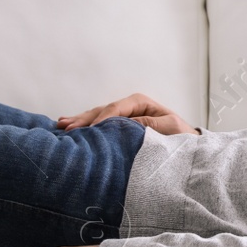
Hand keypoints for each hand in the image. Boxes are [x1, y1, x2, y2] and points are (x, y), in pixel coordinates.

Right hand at [57, 92, 199, 134]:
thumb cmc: (181, 135)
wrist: (186, 144)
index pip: (116, 108)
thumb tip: (124, 123)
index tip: (92, 130)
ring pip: (96, 116)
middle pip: (102, 111)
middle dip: (84, 119)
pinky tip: (67, 125)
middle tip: (66, 127)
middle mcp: (128, 106)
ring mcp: (122, 116)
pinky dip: (84, 126)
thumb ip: (148, 124)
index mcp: (140, 103)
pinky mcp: (118, 126)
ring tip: (61, 125)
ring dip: (79, 121)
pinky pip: (98, 125)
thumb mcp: (169, 128)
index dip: (103, 119)